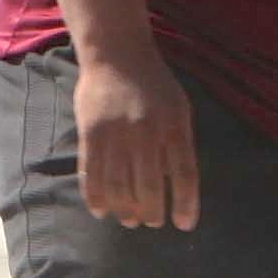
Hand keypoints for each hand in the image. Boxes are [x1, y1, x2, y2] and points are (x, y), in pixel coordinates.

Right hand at [75, 46, 200, 229]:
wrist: (117, 53)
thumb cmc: (154, 84)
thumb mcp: (178, 108)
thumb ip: (179, 143)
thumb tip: (177, 187)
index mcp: (174, 125)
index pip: (184, 175)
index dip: (185, 205)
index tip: (183, 225)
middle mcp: (146, 131)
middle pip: (149, 187)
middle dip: (151, 213)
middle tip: (151, 222)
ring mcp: (116, 132)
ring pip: (119, 186)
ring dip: (124, 210)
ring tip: (128, 219)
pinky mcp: (91, 132)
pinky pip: (91, 174)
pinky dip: (96, 198)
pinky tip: (102, 210)